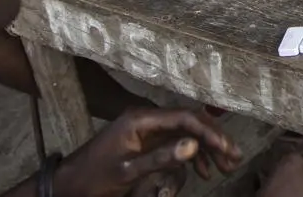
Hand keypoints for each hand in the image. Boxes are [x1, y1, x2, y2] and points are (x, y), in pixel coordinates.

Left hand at [53, 108, 239, 196]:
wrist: (68, 185)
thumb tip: (194, 146)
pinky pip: (175, 145)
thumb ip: (161, 158)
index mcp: (141, 119)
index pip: (185, 118)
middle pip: (189, 123)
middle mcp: (147, 120)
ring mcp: (147, 131)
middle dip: (214, 140)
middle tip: (234, 158)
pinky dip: (191, 157)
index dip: (209, 133)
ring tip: (224, 166)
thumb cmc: (94, 178)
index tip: (227, 149)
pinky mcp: (146, 143)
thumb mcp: (128, 171)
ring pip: (186, 134)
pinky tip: (202, 171)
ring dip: (206, 150)